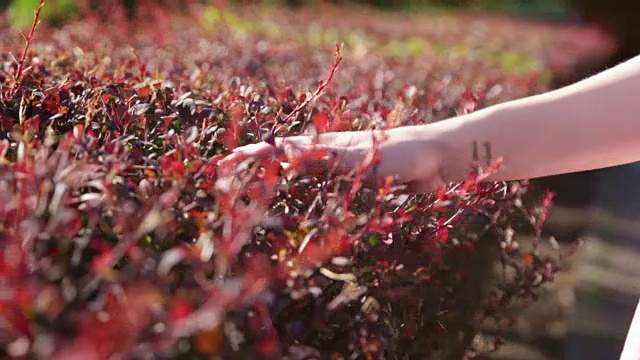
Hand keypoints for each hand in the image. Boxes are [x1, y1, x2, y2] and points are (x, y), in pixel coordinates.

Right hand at [219, 127, 447, 192]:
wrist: (439, 160)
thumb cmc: (403, 154)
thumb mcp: (359, 156)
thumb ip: (324, 157)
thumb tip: (282, 153)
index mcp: (326, 145)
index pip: (280, 149)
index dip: (251, 156)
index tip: (223, 163)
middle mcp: (329, 156)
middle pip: (283, 160)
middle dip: (254, 168)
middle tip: (225, 175)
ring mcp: (341, 171)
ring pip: (299, 175)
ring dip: (273, 180)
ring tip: (247, 189)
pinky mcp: (356, 186)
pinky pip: (323, 191)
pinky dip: (303, 194)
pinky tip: (294, 204)